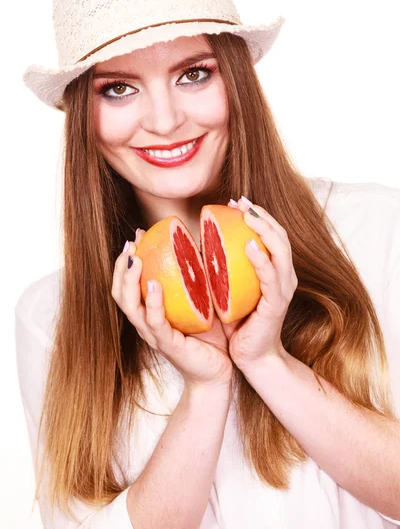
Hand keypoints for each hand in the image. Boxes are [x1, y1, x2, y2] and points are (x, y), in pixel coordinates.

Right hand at [111, 230, 232, 390]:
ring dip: (129, 280)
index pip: (129, 285)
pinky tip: (154, 284)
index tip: (137, 236)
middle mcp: (147, 323)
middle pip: (120, 293)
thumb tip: (200, 246)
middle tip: (130, 244)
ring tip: (135, 259)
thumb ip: (195, 281)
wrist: (218, 373)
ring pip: (130, 306)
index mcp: (151, 313)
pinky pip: (154, 321)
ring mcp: (154, 334)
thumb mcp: (200, 303)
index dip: (128, 261)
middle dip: (121, 267)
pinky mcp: (167, 344)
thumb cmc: (210, 338)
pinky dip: (152, 302)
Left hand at [222, 197, 297, 371]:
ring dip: (264, 229)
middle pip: (280, 235)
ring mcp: (283, 289)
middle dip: (261, 214)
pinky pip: (270, 277)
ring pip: (281, 250)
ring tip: (247, 214)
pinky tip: (248, 245)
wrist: (253, 357)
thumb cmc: (239, 324)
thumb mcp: (230, 291)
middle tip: (240, 200)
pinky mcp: (277, 304)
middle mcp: (284, 276)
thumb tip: (199, 245)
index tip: (236, 200)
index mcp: (275, 271)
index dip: (257, 214)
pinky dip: (261, 259)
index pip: (271, 234)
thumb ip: (224, 269)